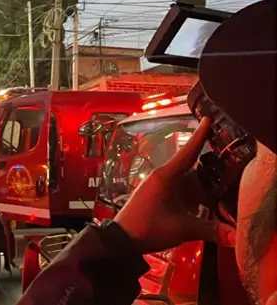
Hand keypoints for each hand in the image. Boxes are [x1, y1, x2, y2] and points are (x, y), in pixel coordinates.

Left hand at [114, 117, 235, 253]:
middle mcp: (162, 177)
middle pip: (191, 170)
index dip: (200, 136)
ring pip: (185, 183)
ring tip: (218, 197)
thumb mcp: (182, 228)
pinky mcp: (156, 196)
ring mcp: (157, 186)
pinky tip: (201, 209)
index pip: (188, 152)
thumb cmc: (148, 227)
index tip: (207, 118)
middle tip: (227, 173)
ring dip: (200, 191)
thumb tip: (236, 236)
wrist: (122, 239)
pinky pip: (178, 191)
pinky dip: (191, 198)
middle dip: (208, 174)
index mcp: (166, 176)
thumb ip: (211, 230)